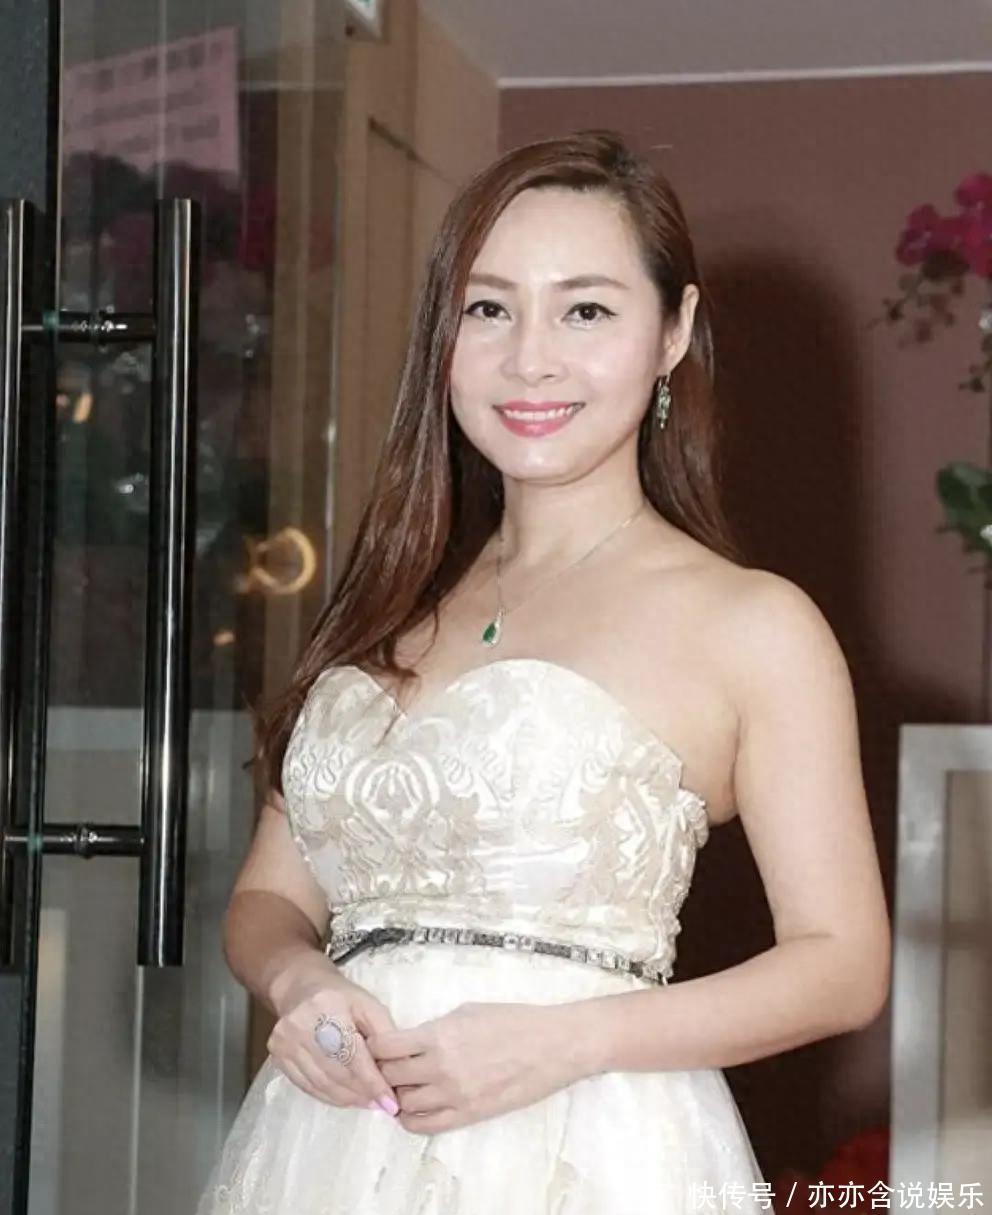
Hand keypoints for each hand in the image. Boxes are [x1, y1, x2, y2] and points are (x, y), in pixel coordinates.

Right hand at [266, 952, 401, 1116]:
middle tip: (382, 1104)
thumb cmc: (341, 996)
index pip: (352, 1055)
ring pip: (321, 1084)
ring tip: (367, 1103)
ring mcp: (284, 1043)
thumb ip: (384, 1033)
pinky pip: (307, 1086)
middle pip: (336, 1073)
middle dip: (362, 1093)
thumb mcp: (368, 1004)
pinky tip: (346, 1098)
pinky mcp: (277, 1056)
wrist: (301, 988)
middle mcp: (300, 1026)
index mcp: (326, 1008)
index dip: (372, 1082)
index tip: (390, 1103)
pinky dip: (329, 1097)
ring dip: (347, 1099)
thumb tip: (399, 1068)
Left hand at [365, 1001, 577, 1134]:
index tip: (376, 1045)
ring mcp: (453, 1095)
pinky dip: (411, 1119)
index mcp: (438, 1035)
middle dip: (383, 1071)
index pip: (386, 1047)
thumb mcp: (467, 1011)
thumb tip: (413, 1040)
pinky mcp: (468, 1115)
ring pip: (403, 1104)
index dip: (375, 1046)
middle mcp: (440, 1068)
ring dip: (398, 1095)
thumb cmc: (513, 1021)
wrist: (551, 1046)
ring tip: (403, 1086)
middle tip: (386, 1067)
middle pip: (389, 1077)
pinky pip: (425, 1126)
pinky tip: (414, 1108)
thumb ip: (435, 1028)